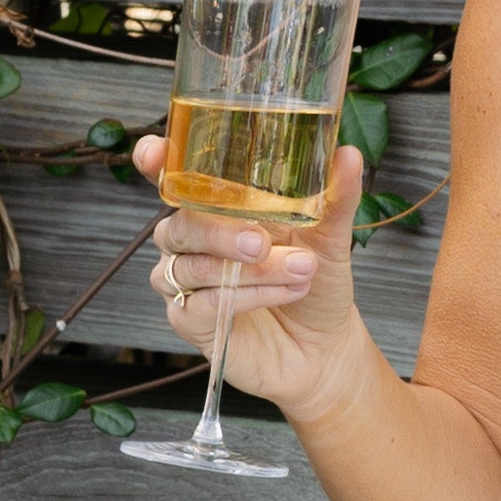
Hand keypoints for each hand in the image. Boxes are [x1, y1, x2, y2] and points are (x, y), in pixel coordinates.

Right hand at [135, 128, 373, 428]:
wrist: (325, 346)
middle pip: (178, 226)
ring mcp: (186, 282)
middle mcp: (191, 242)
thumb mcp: (331, 236)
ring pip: (193, 268)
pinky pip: (203, 304)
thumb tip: (347, 155)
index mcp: (214, 208)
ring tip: (300, 269)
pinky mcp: (190, 321)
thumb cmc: (318, 283)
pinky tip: (285, 292)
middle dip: (220, 232)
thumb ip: (335, 196)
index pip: (170, 178)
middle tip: (262, 241)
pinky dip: (248, 297)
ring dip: (250, 270)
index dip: (154, 162)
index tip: (154, 154)